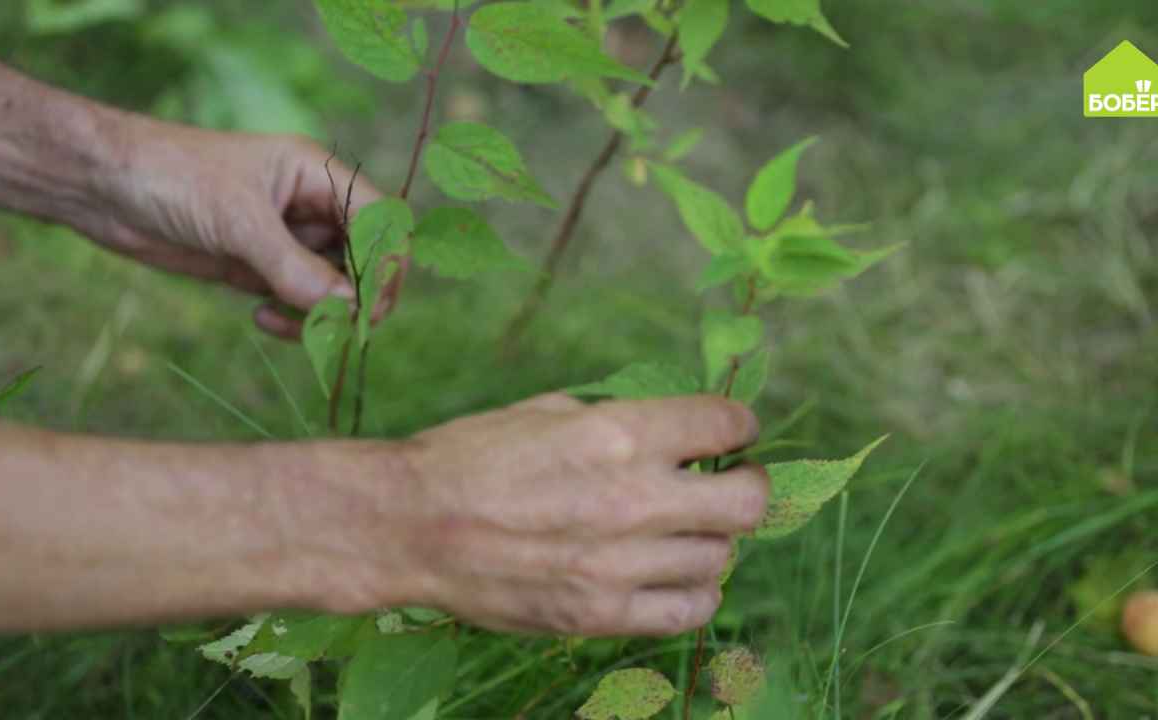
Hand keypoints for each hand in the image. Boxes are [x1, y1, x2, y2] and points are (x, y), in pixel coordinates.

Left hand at [98, 122, 384, 337]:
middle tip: (339, 329)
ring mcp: (287, 240)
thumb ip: (293, 266)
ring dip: (323, 314)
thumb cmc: (172, 176)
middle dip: (358, 297)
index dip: (386, 261)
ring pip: (334, 288)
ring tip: (291, 325)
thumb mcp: (238, 220)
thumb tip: (347, 308)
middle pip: (365, 259)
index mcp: (317, 175)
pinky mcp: (259, 267)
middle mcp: (311, 207)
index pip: (380, 219)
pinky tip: (261, 317)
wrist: (102, 185)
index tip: (371, 303)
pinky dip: (293, 318)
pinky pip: (299, 301)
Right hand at [306, 393, 768, 636]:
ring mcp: (621, 564)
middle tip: (730, 481)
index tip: (731, 433)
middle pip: (747, 502)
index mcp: (619, 434)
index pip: (726, 425)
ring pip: (721, 558)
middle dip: (747, 485)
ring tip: (684, 531)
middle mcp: (633, 499)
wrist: (410, 526)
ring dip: (712, 539)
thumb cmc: (472, 456)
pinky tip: (674, 574)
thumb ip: (620, 421)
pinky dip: (695, 592)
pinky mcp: (601, 614)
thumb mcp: (549, 410)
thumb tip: (675, 431)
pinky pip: (689, 612)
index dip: (737, 425)